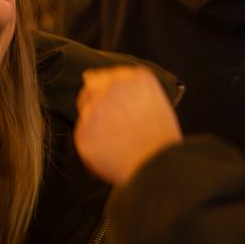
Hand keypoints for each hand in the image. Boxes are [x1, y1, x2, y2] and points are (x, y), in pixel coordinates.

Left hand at [75, 66, 182, 186]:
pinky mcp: (84, 130)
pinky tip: (111, 154)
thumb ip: (132, 91)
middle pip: (90, 88)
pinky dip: (92, 147)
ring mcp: (96, 107)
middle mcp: (113, 86)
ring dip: (95, 126)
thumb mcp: (156, 104)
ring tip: (117, 144)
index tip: (111, 104)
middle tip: (110, 127)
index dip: (106, 92)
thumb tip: (100, 82)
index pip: (108, 75)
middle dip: (95, 104)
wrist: (159, 168)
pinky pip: (83, 136)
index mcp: (136, 77)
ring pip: (86, 113)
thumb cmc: (161, 142)